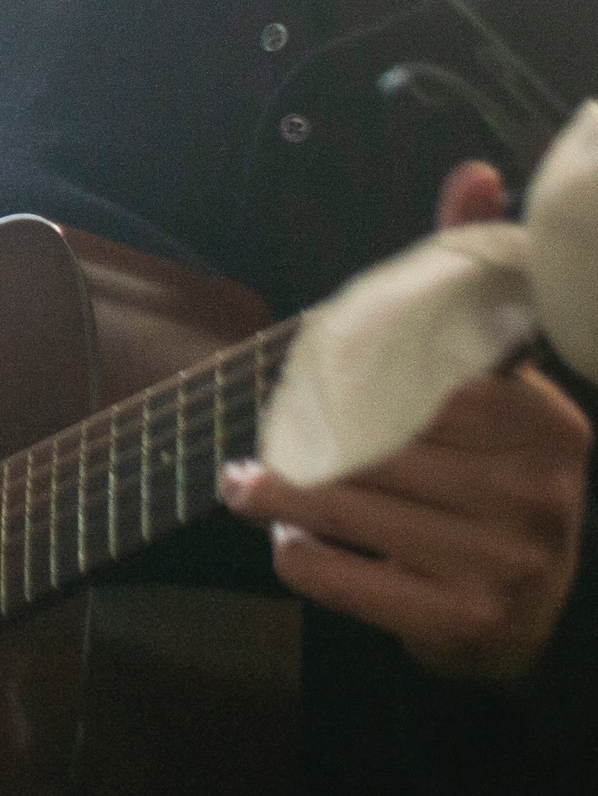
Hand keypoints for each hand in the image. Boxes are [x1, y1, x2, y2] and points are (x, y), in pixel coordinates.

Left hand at [221, 161, 593, 682]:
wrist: (518, 621)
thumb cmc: (482, 480)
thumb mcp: (486, 387)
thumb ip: (467, 286)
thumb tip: (472, 173)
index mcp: (548, 426)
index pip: (415, 378)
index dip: (339, 375)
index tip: (301, 376)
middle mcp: (541, 494)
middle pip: (368, 440)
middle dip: (292, 436)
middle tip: (252, 436)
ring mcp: (507, 563)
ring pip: (338, 501)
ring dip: (272, 492)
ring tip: (247, 486)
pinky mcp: (461, 622)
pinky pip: (328, 570)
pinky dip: (292, 550)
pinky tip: (293, 540)